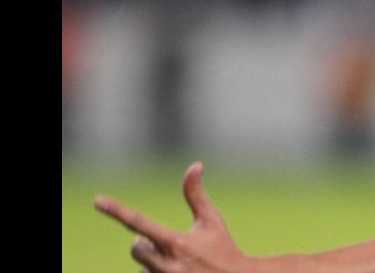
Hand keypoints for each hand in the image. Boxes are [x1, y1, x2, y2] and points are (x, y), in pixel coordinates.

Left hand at [95, 162, 249, 272]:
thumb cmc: (223, 248)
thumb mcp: (211, 220)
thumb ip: (196, 195)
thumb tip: (195, 164)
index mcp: (176, 242)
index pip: (139, 222)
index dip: (117, 210)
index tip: (98, 200)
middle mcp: (166, 264)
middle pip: (136, 247)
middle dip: (146, 242)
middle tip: (166, 243)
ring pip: (142, 266)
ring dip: (154, 261)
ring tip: (179, 262)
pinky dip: (157, 272)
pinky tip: (177, 271)